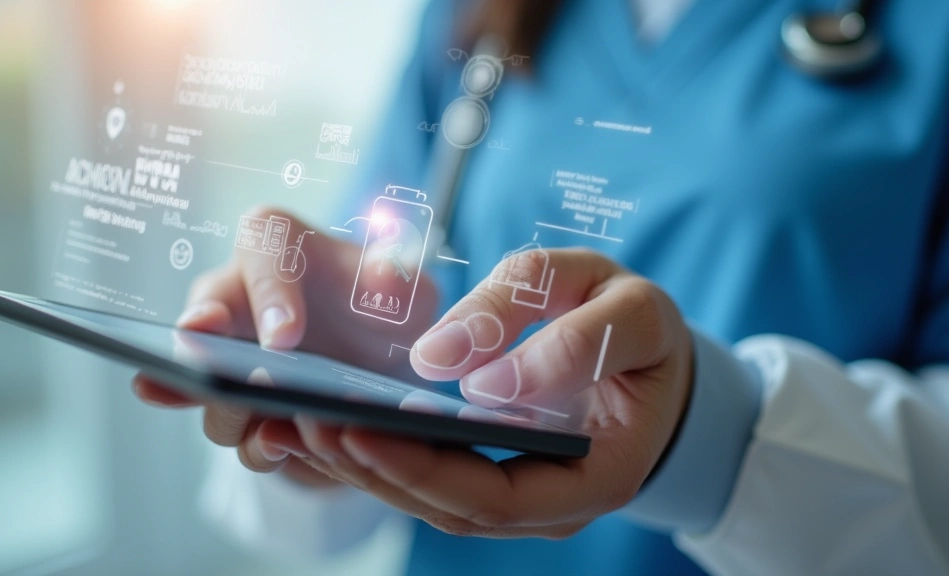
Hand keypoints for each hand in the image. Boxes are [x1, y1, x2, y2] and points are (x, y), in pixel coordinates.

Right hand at [134, 206, 438, 487]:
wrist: (377, 356)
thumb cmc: (380, 303)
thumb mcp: (403, 288)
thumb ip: (396, 277)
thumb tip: (385, 274)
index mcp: (273, 244)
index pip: (261, 253)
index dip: (269, 297)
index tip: (285, 338)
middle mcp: (233, 296)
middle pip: (204, 316)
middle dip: (210, 347)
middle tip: (233, 377)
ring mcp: (226, 357)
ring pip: (208, 385)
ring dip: (233, 407)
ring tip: (268, 430)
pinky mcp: (237, 406)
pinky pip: (231, 429)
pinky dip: (253, 442)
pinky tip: (277, 450)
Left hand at [293, 248, 693, 537]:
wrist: (654, 355)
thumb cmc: (642, 330)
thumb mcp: (622, 305)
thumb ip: (551, 331)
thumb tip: (452, 367)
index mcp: (599, 475)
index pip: (497, 496)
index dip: (423, 468)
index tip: (357, 426)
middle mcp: (556, 503)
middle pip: (450, 507)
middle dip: (372, 468)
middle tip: (301, 419)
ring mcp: (524, 494)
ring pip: (433, 498)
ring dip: (361, 465)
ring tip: (294, 420)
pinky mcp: (497, 471)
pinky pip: (433, 474)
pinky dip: (378, 451)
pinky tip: (328, 419)